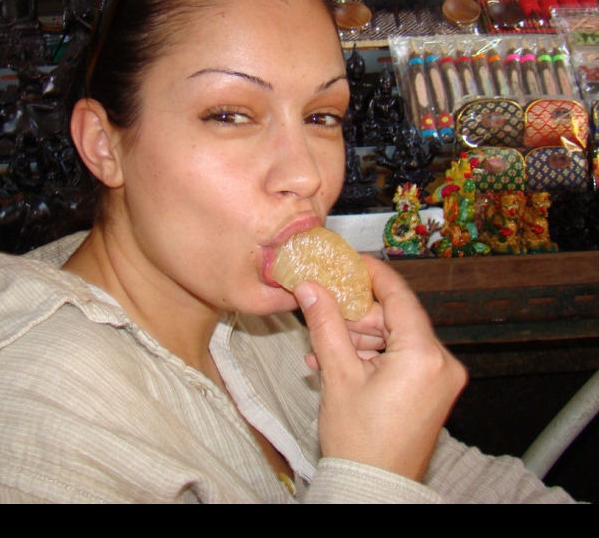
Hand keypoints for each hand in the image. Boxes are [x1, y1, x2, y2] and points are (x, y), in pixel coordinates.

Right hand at [295, 254, 466, 481]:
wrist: (374, 490)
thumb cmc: (360, 441)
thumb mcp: (338, 376)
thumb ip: (325, 324)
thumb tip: (310, 287)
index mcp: (425, 356)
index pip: (400, 297)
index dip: (373, 274)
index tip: (351, 261)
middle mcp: (442, 364)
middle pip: (396, 319)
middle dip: (357, 315)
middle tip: (325, 309)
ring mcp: (439, 380)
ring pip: (396, 338)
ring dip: (359, 338)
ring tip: (322, 345)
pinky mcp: (431, 391)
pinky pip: (401, 358)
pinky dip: (371, 356)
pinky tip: (337, 361)